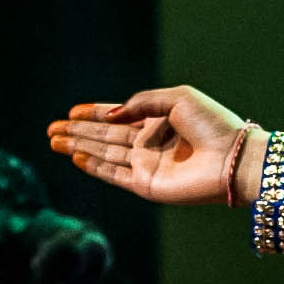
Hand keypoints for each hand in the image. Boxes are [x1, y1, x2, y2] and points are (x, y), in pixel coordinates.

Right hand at [49, 87, 254, 204]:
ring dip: (79, 147)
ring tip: (54, 141)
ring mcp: (147, 166)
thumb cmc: (213, 124)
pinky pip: (114, 175)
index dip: (94, 114)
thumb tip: (110, 117)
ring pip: (104, 155)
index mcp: (158, 122)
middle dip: (78, 132)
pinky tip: (76, 157)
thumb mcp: (175, 98)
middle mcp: (149, 144)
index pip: (119, 118)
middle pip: (105, 137)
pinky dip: (95, 167)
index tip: (71, 111)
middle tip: (51, 129)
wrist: (233, 157)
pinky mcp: (147, 185)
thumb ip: (139, 104)